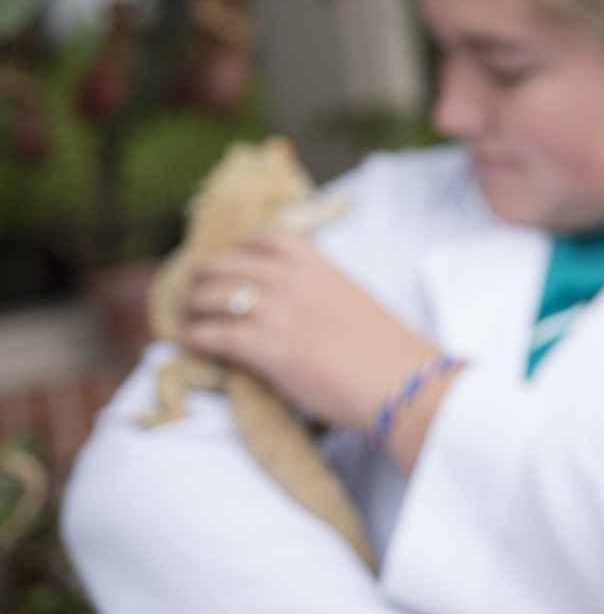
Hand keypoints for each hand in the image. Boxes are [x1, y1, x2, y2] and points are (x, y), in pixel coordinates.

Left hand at [181, 230, 439, 435]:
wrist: (398, 381)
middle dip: (208, 274)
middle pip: (231, 264)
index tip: (234, 257)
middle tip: (197, 286)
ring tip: (189, 312)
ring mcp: (275, 311)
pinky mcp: (263, 347)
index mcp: (319, 266)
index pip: (269, 239)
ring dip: (195, 303)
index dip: (243, 247)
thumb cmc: (388, 350)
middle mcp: (292, 280)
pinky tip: (188, 340)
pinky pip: (214, 334)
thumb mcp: (356, 303)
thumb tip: (306, 309)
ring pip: (214, 295)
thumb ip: (324, 295)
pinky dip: (195, 336)